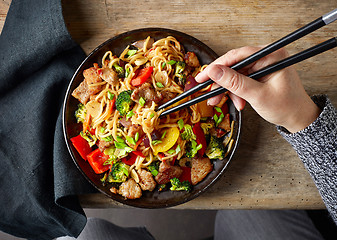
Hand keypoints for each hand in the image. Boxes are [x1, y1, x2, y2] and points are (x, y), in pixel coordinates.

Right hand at [195, 46, 320, 132]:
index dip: (216, 66)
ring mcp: (263, 65)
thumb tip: (213, 71)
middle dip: (222, 83)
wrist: (298, 118)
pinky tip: (238, 102)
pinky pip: (241, 80)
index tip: (202, 77)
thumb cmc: (286, 107)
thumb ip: (235, 82)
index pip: (237, 55)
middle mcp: (266, 56)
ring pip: (235, 74)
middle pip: (234, 65)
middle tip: (211, 95)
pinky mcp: (260, 74)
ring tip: (225, 103)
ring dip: (228, 90)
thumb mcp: (257, 95)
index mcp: (271, 55)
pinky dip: (236, 92)